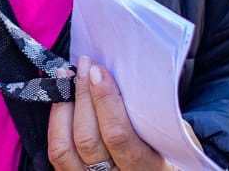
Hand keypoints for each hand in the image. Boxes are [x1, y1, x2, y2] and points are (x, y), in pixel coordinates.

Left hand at [48, 56, 181, 170]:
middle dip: (83, 96)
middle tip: (85, 66)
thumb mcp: (172, 137)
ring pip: (65, 148)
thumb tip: (128, 77)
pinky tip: (62, 99)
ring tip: (67, 76)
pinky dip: (57, 122)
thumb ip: (153, 115)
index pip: (117, 136)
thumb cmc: (169, 152)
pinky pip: (58, 152)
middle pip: (87, 139)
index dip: (105, 101)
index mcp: (146, 169)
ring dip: (63, 106)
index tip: (100, 72)